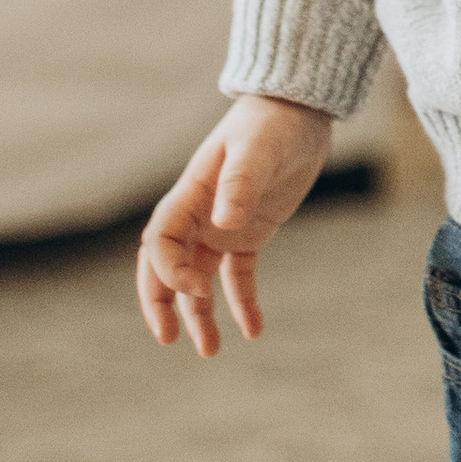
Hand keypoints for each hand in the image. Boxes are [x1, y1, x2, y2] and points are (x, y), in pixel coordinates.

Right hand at [136, 93, 332, 356]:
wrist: (300, 110)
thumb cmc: (274, 122)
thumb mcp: (259, 149)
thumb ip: (241, 182)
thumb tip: (224, 222)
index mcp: (190, 195)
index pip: (160, 242)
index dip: (169, 271)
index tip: (199, 289)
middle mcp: (200, 215)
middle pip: (166, 267)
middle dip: (163, 304)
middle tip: (170, 340)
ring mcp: (223, 226)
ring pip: (200, 279)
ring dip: (200, 314)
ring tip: (209, 351)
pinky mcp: (251, 234)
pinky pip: (238, 276)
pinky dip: (242, 303)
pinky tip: (253, 331)